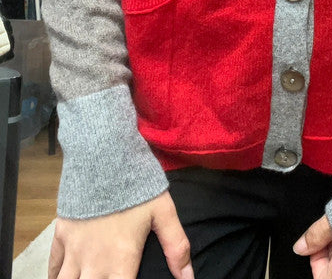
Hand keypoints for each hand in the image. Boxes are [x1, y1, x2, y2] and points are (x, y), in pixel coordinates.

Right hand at [48, 189, 194, 278]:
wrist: (103, 155)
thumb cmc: (136, 184)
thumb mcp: (163, 211)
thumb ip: (176, 246)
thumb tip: (189, 278)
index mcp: (121, 261)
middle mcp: (94, 262)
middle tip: (107, 277)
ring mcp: (74, 250)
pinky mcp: (60, 235)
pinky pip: (52, 266)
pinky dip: (55, 275)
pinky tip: (63, 277)